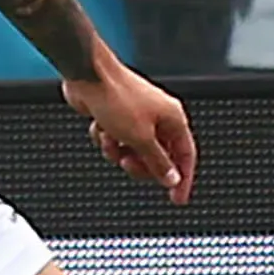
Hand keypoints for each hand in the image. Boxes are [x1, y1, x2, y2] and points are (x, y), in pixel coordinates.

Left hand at [62, 55, 196, 201]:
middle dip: (139, 164)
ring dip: (117, 151)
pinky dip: (106, 139)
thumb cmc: (116, 97)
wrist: (87, 75)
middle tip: (126, 162)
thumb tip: (172, 179)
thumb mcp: (140, 138)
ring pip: (133, 151)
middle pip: (158, 157)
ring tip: (109, 140)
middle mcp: (158, 117)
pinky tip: (100, 128)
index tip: (178, 199)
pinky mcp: (118, 116)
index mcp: (173, 118)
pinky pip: (116, 140)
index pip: (186, 155)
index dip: (183, 179)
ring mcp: (137, 117)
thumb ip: (158, 162)